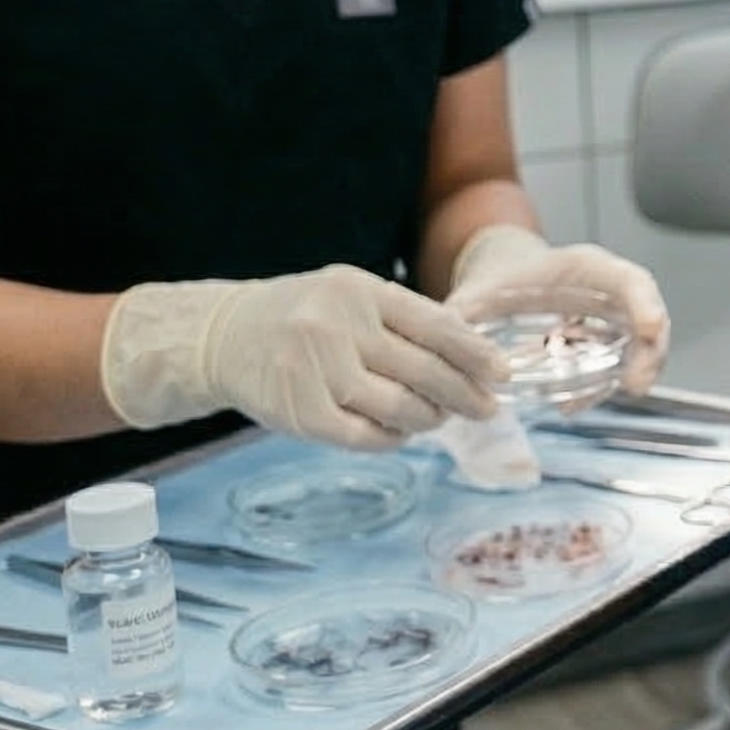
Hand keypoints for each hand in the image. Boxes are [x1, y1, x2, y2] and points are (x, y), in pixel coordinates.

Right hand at [102, 266, 507, 450]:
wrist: (226, 335)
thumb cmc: (307, 316)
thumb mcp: (354, 297)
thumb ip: (406, 320)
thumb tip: (475, 355)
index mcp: (360, 290)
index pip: (435, 325)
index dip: (475, 354)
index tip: (503, 374)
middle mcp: (338, 326)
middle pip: (424, 370)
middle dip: (465, 394)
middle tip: (488, 408)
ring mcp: (316, 370)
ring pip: (399, 407)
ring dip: (430, 418)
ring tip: (441, 418)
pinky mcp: (300, 412)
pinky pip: (365, 435)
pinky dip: (393, 438)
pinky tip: (402, 433)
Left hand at [444, 227, 670, 396]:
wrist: (501, 281)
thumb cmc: (496, 281)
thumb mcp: (477, 292)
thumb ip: (462, 314)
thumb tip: (449, 347)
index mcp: (585, 268)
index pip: (629, 279)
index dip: (645, 303)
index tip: (650, 330)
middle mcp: (606, 293)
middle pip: (648, 317)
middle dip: (650, 352)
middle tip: (635, 386)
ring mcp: (609, 321)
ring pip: (640, 347)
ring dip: (631, 375)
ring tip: (583, 403)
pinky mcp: (602, 346)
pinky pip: (615, 368)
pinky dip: (599, 389)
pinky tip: (568, 406)